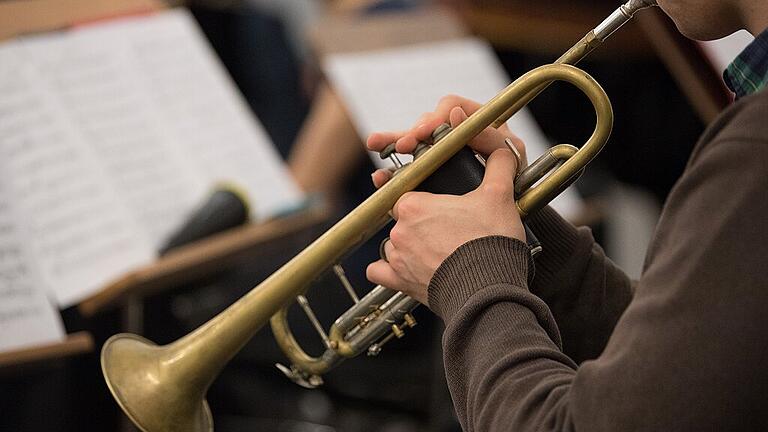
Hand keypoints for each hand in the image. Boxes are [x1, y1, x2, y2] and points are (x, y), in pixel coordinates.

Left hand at [366, 149, 525, 304]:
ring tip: (436, 252)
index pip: (409, 192)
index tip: (443, 207)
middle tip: (448, 230)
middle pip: (403, 219)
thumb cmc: (491, 241)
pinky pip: (379, 273)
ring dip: (409, 246)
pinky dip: (388, 271)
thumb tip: (502, 153)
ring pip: (393, 244)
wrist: (488, 289)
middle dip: (422, 223)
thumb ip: (498, 167)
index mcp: (414, 204)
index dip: (428, 199)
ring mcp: (397, 257)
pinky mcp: (399, 282)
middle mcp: (399, 229)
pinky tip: (404, 268)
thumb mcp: (499, 197)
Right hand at [367, 94, 526, 186]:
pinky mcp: (429, 175)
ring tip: (376, 144)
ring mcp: (441, 154)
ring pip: (412, 143)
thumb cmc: (518, 182)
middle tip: (403, 146)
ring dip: (392, 142)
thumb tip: (455, 116)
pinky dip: (392, 172)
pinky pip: (407, 170)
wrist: (512, 218)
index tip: (425, 132)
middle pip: (426, 123)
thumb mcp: (509, 155)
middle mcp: (456, 134)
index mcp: (478, 122)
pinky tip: (379, 176)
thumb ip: (488, 135)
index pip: (451, 107)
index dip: (437, 116)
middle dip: (411, 132)